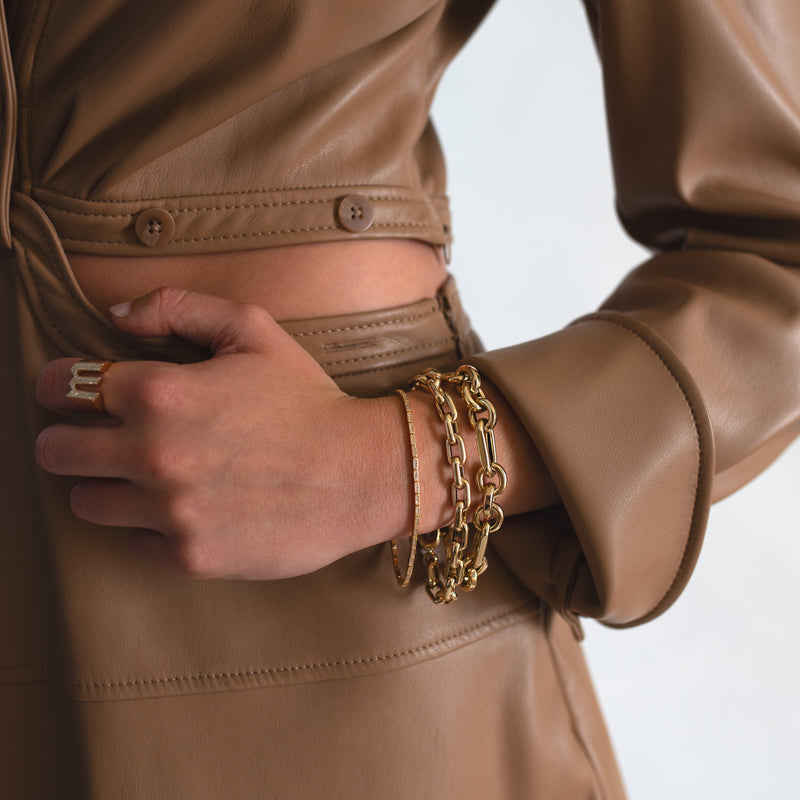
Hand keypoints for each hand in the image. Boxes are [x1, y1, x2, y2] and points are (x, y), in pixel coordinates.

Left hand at [34, 287, 406, 579]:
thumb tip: (116, 314)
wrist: (360, 472)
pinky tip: (182, 506)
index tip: (70, 390)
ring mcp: (169, 511)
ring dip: (102, 485)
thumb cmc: (308, 398)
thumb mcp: (253, 330)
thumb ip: (178, 307)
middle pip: (55, 451)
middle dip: (66, 437)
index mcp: (161, 391)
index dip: (58, 384)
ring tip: (137, 475)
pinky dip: (146, 525)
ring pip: (84, 502)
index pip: (63, 386)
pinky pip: (134, 541)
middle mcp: (153, 453)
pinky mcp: (190, 555)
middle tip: (92, 436)